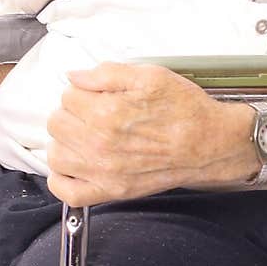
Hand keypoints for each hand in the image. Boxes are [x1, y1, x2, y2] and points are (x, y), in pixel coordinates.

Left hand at [45, 62, 254, 204]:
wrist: (210, 145)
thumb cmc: (185, 111)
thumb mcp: (150, 76)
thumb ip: (107, 73)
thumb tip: (75, 76)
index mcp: (107, 113)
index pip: (67, 96)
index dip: (82, 91)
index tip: (96, 95)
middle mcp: (100, 144)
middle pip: (56, 123)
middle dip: (72, 113)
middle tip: (92, 113)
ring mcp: (103, 172)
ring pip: (56, 155)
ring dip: (66, 143)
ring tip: (85, 137)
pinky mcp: (110, 191)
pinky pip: (66, 192)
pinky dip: (62, 179)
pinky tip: (75, 164)